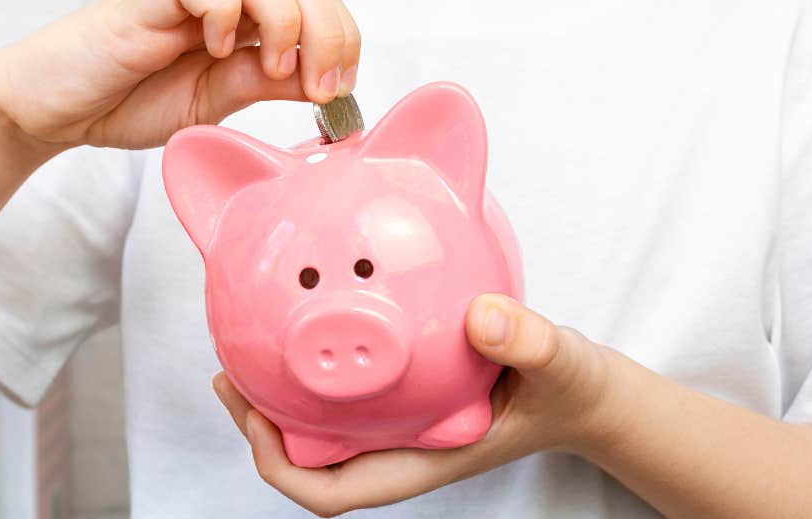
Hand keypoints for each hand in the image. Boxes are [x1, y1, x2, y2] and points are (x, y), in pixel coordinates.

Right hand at [0, 0, 359, 150]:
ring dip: (281, 13)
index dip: (342, 35)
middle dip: (327, 27)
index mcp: (245, 15)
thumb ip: (268, 84)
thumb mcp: (219, 102)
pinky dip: (219, 9)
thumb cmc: (131, 98)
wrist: (60, 108)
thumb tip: (327, 82)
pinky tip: (214, 48)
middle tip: (321, 83)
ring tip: (273, 66)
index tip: (342, 88)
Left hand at [212, 294, 622, 516]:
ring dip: (279, 395)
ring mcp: (400, 423)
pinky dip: (316, 367)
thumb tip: (482, 320)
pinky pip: (345, 392)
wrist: (582, 390)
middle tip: (229, 374)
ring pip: (319, 426)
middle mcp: (400, 445)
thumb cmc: (568, 391)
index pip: (334, 491)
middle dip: (260, 426)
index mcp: (422, 458)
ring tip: (245, 350)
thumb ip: (529, 345)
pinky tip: (308, 322)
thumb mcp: (560, 365)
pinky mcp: (405, 393)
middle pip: (309, 460)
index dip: (282, 465)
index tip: (255, 417)